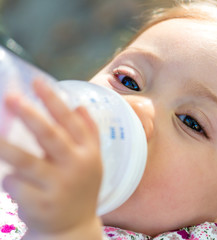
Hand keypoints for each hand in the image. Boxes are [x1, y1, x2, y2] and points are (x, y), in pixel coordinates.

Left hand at [0, 80, 102, 238]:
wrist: (74, 228)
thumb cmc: (81, 188)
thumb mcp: (93, 161)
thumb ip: (89, 133)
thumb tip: (79, 105)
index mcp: (90, 154)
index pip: (73, 123)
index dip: (55, 101)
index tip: (38, 82)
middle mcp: (77, 168)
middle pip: (51, 137)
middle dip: (31, 116)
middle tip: (12, 98)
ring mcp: (59, 187)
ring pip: (27, 162)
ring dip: (6, 146)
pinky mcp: (41, 204)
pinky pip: (16, 185)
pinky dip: (10, 181)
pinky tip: (17, 185)